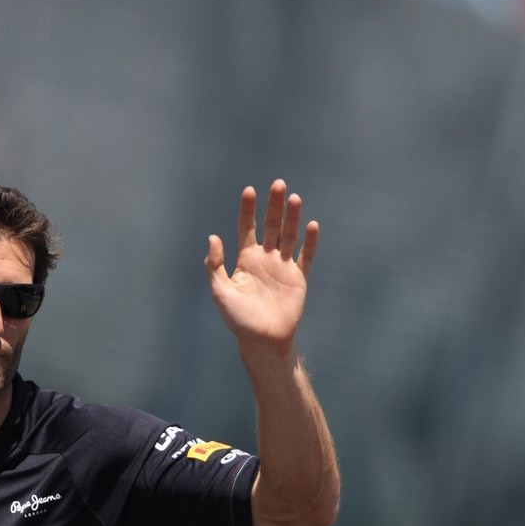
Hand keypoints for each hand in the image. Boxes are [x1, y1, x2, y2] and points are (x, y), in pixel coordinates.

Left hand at [205, 179, 318, 352]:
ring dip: (292, 217)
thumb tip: (213, 238)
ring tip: (294, 198)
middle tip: (279, 184)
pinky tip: (311, 225)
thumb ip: (214, 266)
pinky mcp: (299, 278)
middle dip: (274, 205)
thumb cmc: (239, 320)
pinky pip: (306, 256)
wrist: (263, 341)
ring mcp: (283, 267)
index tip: (249, 190)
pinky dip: (309, 242)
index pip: (247, 228)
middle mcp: (265, 259)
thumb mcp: (220, 292)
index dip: (248, 210)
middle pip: (271, 226)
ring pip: (289, 235)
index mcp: (246, 260)